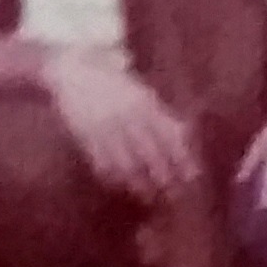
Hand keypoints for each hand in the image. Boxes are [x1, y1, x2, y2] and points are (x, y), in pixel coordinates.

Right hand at [46, 51, 203, 202]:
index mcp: (144, 103)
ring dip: (139, 181)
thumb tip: (183, 135)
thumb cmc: (114, 84)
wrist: (73, 72)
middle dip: (163, 174)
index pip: (169, 135)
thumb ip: (160, 114)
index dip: (182, 157)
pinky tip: (120, 185)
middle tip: (174, 193)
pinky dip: (112, 176)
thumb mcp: (141, 94)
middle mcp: (126, 116)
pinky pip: (100, 162)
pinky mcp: (84, 136)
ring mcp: (104, 127)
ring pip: (126, 162)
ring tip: (149, 195)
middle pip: (150, 152)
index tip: (193, 175)